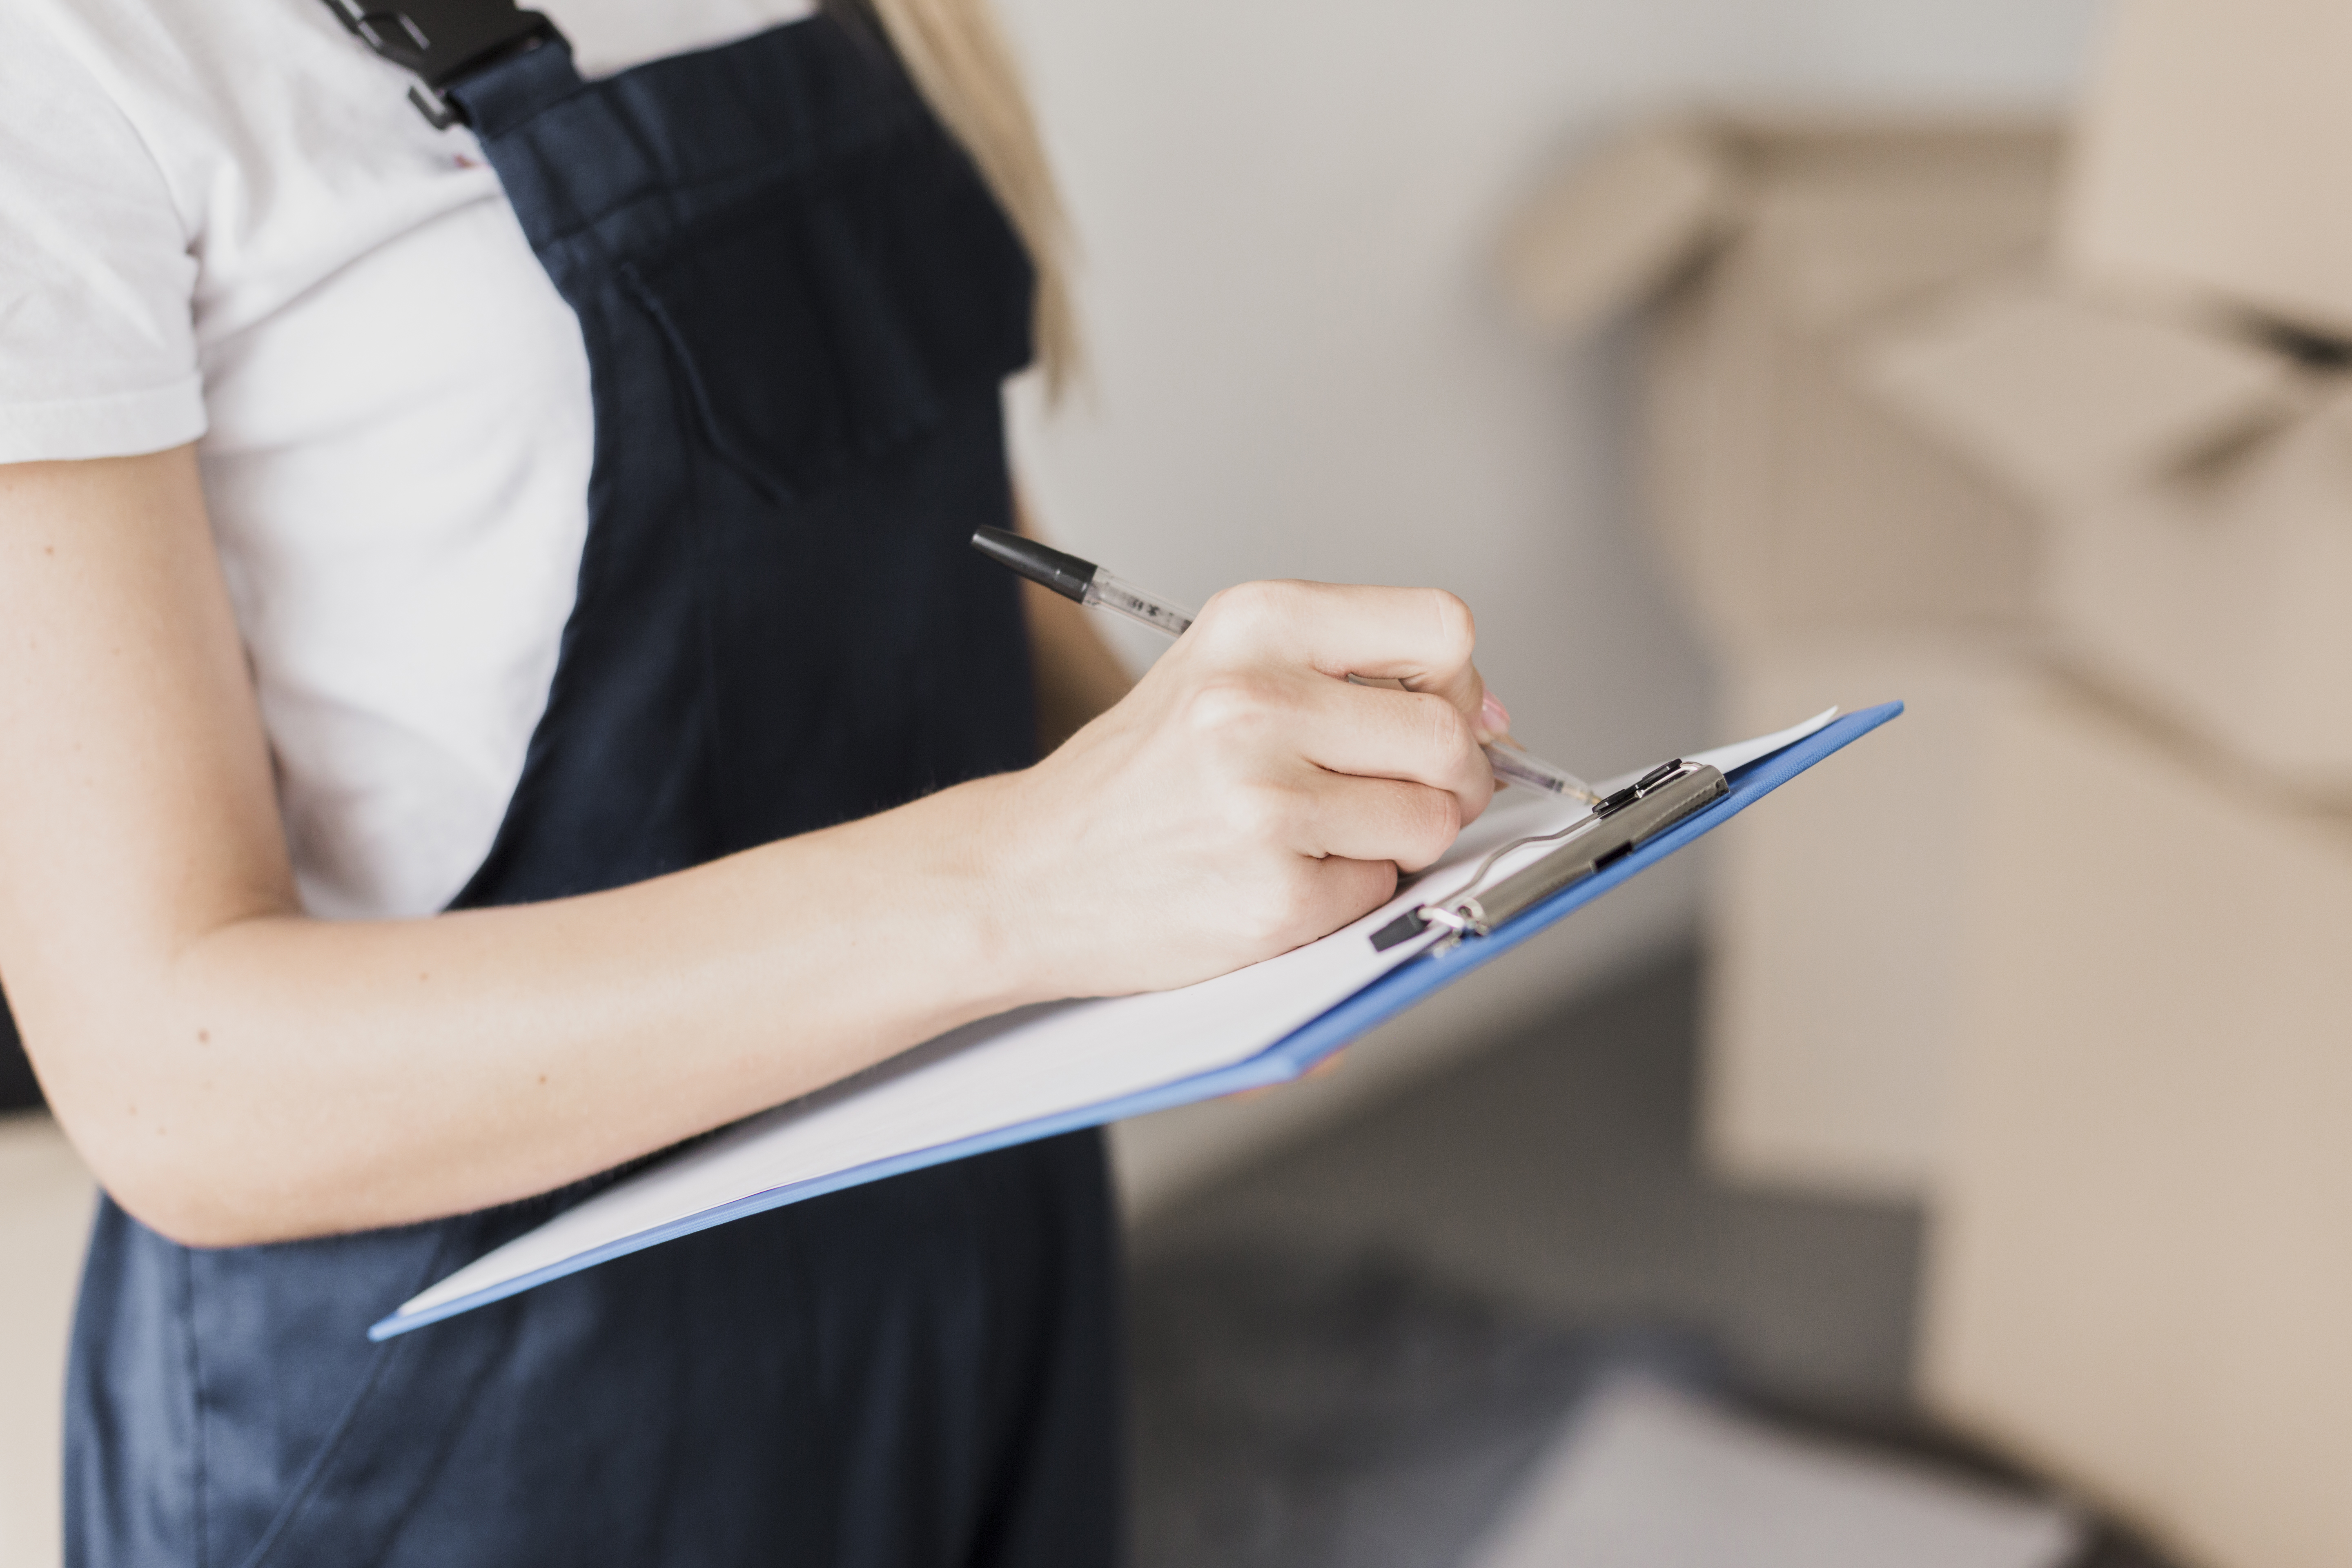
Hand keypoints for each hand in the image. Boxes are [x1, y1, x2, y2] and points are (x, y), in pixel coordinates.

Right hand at [990, 579, 1499, 997]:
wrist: (1027, 871)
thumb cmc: (1138, 779)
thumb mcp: (1225, 671)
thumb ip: (1349, 674)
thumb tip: (1489, 717)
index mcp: (1255, 623)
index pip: (1440, 627)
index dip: (1459, 683)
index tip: (1439, 715)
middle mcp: (1256, 701)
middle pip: (1450, 735)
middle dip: (1450, 777)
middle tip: (1399, 795)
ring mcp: (1263, 803)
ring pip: (1429, 820)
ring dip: (1398, 841)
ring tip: (1320, 836)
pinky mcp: (1272, 896)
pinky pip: (1379, 893)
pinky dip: (1347, 896)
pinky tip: (1279, 878)